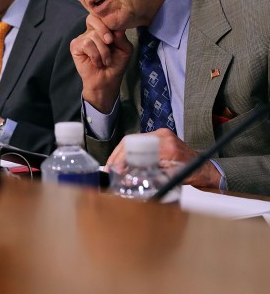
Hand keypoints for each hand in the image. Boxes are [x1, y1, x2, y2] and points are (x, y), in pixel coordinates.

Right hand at [70, 14, 132, 112]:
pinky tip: (96, 62)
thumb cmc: (115, 65)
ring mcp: (82, 38)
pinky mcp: (75, 46)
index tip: (115, 35)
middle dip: (104, 31)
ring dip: (103, 50)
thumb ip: (121, 36)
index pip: (101, 16)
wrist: (107, 80)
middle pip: (93, 19)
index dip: (108, 22)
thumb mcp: (125, 49)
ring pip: (93, 35)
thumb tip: (116, 28)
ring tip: (105, 60)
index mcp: (102, 29)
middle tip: (110, 42)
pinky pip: (86, 44)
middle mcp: (90, 31)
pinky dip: (95, 55)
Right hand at [106, 129, 220, 186]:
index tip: (115, 170)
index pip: (137, 149)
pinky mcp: (159, 136)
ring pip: (132, 140)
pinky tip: (122, 160)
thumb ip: (152, 178)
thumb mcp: (172, 179)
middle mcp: (163, 136)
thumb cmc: (192, 174)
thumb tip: (130, 181)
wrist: (205, 168)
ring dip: (120, 153)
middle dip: (117, 156)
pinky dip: (128, 151)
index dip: (122, 159)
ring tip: (113, 166)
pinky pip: (138, 141)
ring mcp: (160, 134)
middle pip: (131, 141)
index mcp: (167, 147)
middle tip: (109, 169)